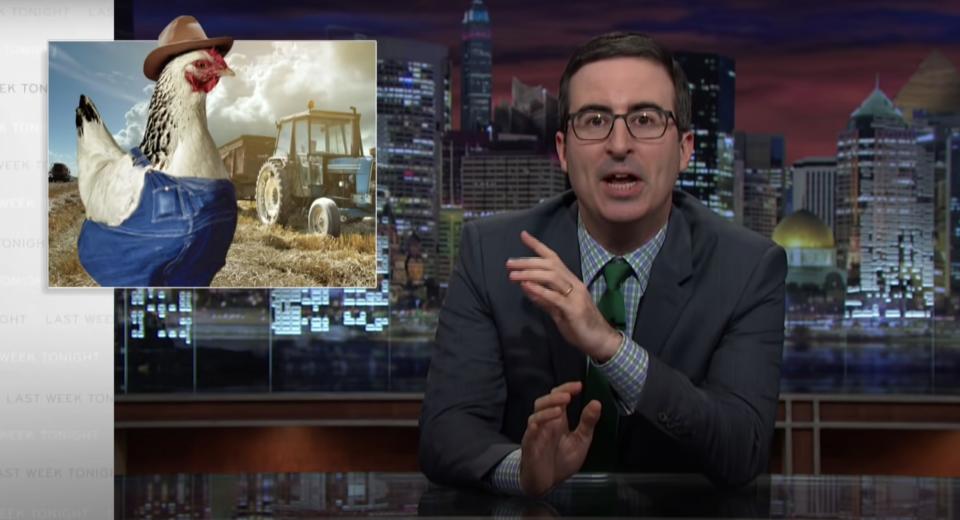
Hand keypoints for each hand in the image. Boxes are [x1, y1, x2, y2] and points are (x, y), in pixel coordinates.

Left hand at [507, 231, 621, 361]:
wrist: (600, 340)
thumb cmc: (579, 324)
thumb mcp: (558, 310)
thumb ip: (543, 298)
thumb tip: (525, 286)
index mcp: (570, 281)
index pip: (554, 258)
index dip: (538, 246)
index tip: (523, 235)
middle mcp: (573, 284)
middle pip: (550, 265)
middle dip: (528, 262)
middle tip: (509, 263)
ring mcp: (575, 295)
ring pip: (552, 277)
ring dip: (530, 274)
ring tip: (512, 275)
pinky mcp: (574, 309)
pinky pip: (555, 297)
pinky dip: (540, 290)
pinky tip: (526, 287)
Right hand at [520, 381, 601, 496]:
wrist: (547, 483)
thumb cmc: (561, 460)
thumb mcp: (580, 441)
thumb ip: (587, 423)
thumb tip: (596, 403)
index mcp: (558, 420)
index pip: (559, 398)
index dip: (566, 389)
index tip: (579, 385)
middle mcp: (546, 424)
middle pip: (543, 403)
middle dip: (554, 397)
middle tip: (568, 396)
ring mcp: (536, 435)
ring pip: (535, 416)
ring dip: (546, 411)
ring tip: (560, 409)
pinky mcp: (530, 448)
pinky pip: (529, 436)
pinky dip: (533, 428)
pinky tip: (538, 425)